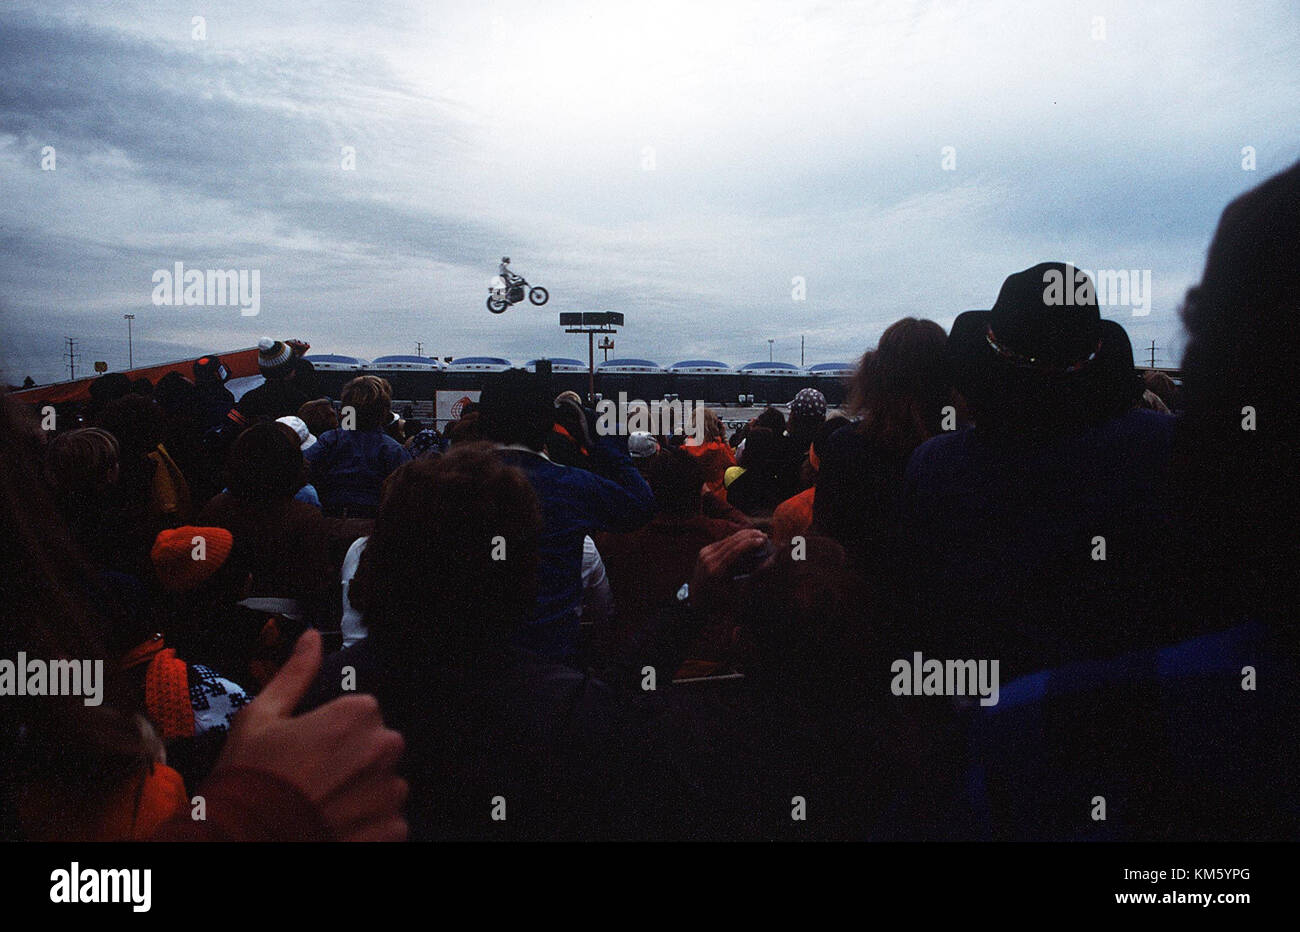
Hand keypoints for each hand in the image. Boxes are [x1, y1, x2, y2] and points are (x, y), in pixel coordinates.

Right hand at [216, 629, 407, 840]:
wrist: (243, 841)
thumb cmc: (249, 780)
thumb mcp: (260, 718)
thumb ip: (295, 674)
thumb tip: (310, 639)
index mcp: (357, 715)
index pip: (361, 713)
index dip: (333, 732)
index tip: (309, 750)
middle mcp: (383, 749)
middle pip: (376, 748)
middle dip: (351, 762)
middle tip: (312, 781)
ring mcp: (390, 793)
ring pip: (383, 786)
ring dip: (360, 795)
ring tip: (320, 808)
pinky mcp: (392, 830)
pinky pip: (387, 822)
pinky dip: (366, 826)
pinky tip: (333, 827)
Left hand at [690, 529, 770, 612]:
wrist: (697, 600)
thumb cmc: (721, 601)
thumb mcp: (739, 594)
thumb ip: (755, 577)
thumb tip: (770, 562)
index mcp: (715, 571)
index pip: (735, 551)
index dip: (750, 543)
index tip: (764, 540)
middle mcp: (708, 560)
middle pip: (731, 542)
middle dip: (749, 536)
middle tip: (764, 535)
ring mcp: (704, 554)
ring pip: (727, 539)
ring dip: (743, 535)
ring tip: (758, 534)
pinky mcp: (704, 551)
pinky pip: (722, 542)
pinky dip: (735, 539)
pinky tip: (747, 538)